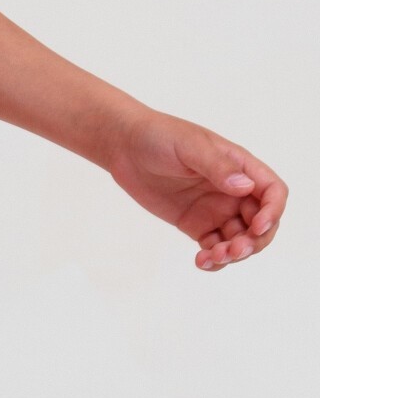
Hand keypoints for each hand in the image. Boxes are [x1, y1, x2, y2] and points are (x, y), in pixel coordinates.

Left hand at [105, 107, 287, 271]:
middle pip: (261, 223)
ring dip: (234, 253)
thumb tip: (245, 187)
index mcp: (239, 166)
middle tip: (233, 250)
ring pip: (240, 239)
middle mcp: (233, 190)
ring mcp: (216, 209)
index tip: (257, 226)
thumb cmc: (159, 136)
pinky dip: (215, 259)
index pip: (272, 192)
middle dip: (254, 240)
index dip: (272, 211)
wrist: (124, 146)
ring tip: (213, 257)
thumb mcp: (189, 146)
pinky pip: (215, 247)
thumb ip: (217, 166)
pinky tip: (201, 262)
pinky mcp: (196, 224)